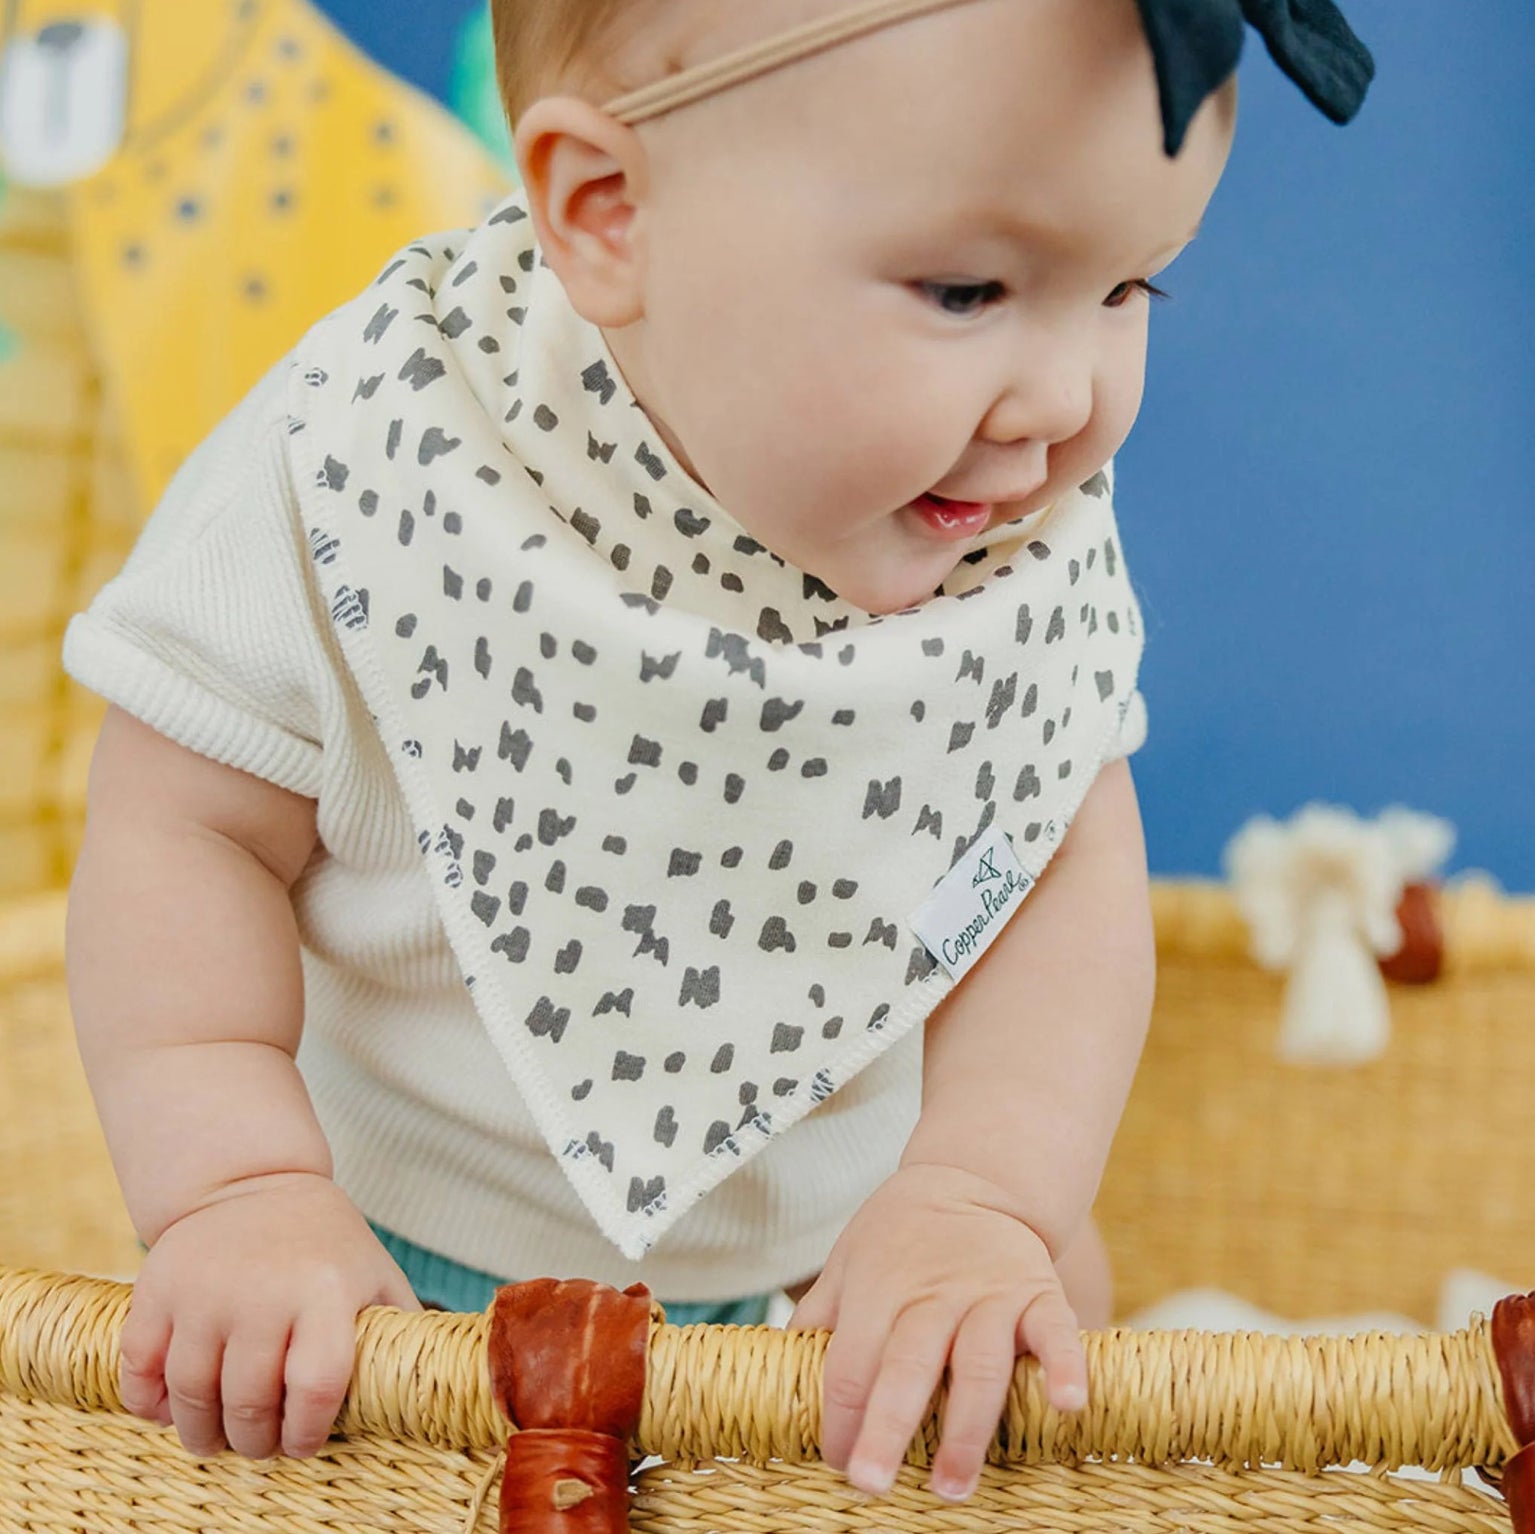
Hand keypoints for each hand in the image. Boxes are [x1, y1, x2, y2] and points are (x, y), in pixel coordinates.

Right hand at [119, 1173, 420, 1458]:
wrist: (255, 1182)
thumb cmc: (326, 1246)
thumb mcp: (373, 1274)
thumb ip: (398, 1328)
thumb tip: (443, 1381)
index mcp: (327, 1291)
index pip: (316, 1388)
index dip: (308, 1432)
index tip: (303, 1442)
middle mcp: (264, 1291)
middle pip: (249, 1403)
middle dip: (254, 1442)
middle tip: (258, 1446)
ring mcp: (206, 1290)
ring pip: (192, 1396)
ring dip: (202, 1434)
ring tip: (217, 1438)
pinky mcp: (159, 1289)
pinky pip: (140, 1370)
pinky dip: (149, 1405)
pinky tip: (169, 1411)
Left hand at [789, 1163, 1086, 1502]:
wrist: (975, 1178)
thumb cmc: (900, 1234)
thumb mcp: (848, 1260)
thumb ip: (820, 1314)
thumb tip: (781, 1368)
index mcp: (878, 1290)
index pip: (850, 1364)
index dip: (840, 1418)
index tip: (836, 1465)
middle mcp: (932, 1295)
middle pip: (906, 1368)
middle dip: (887, 1428)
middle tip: (869, 1484)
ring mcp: (989, 1295)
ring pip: (978, 1366)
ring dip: (966, 1429)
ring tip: (952, 1487)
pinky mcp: (1039, 1293)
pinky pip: (1054, 1333)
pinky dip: (1064, 1367)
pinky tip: (1066, 1404)